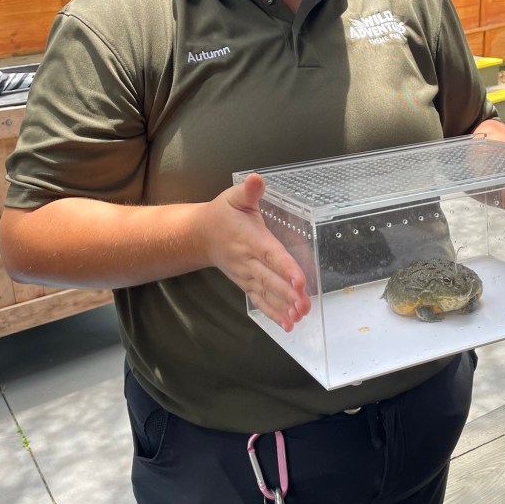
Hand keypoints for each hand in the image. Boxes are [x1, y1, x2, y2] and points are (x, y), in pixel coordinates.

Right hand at [201, 173, 310, 330]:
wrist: (200, 235)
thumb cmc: (222, 214)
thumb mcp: (234, 196)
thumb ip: (249, 190)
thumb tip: (257, 179)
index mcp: (251, 239)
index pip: (271, 255)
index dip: (286, 268)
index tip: (300, 281)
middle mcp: (249, 261)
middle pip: (269, 279)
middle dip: (287, 294)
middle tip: (304, 306)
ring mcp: (246, 275)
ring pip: (266, 293)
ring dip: (283, 307)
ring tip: (300, 318)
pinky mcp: (246, 284)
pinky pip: (260, 300)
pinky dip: (273, 313)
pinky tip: (288, 324)